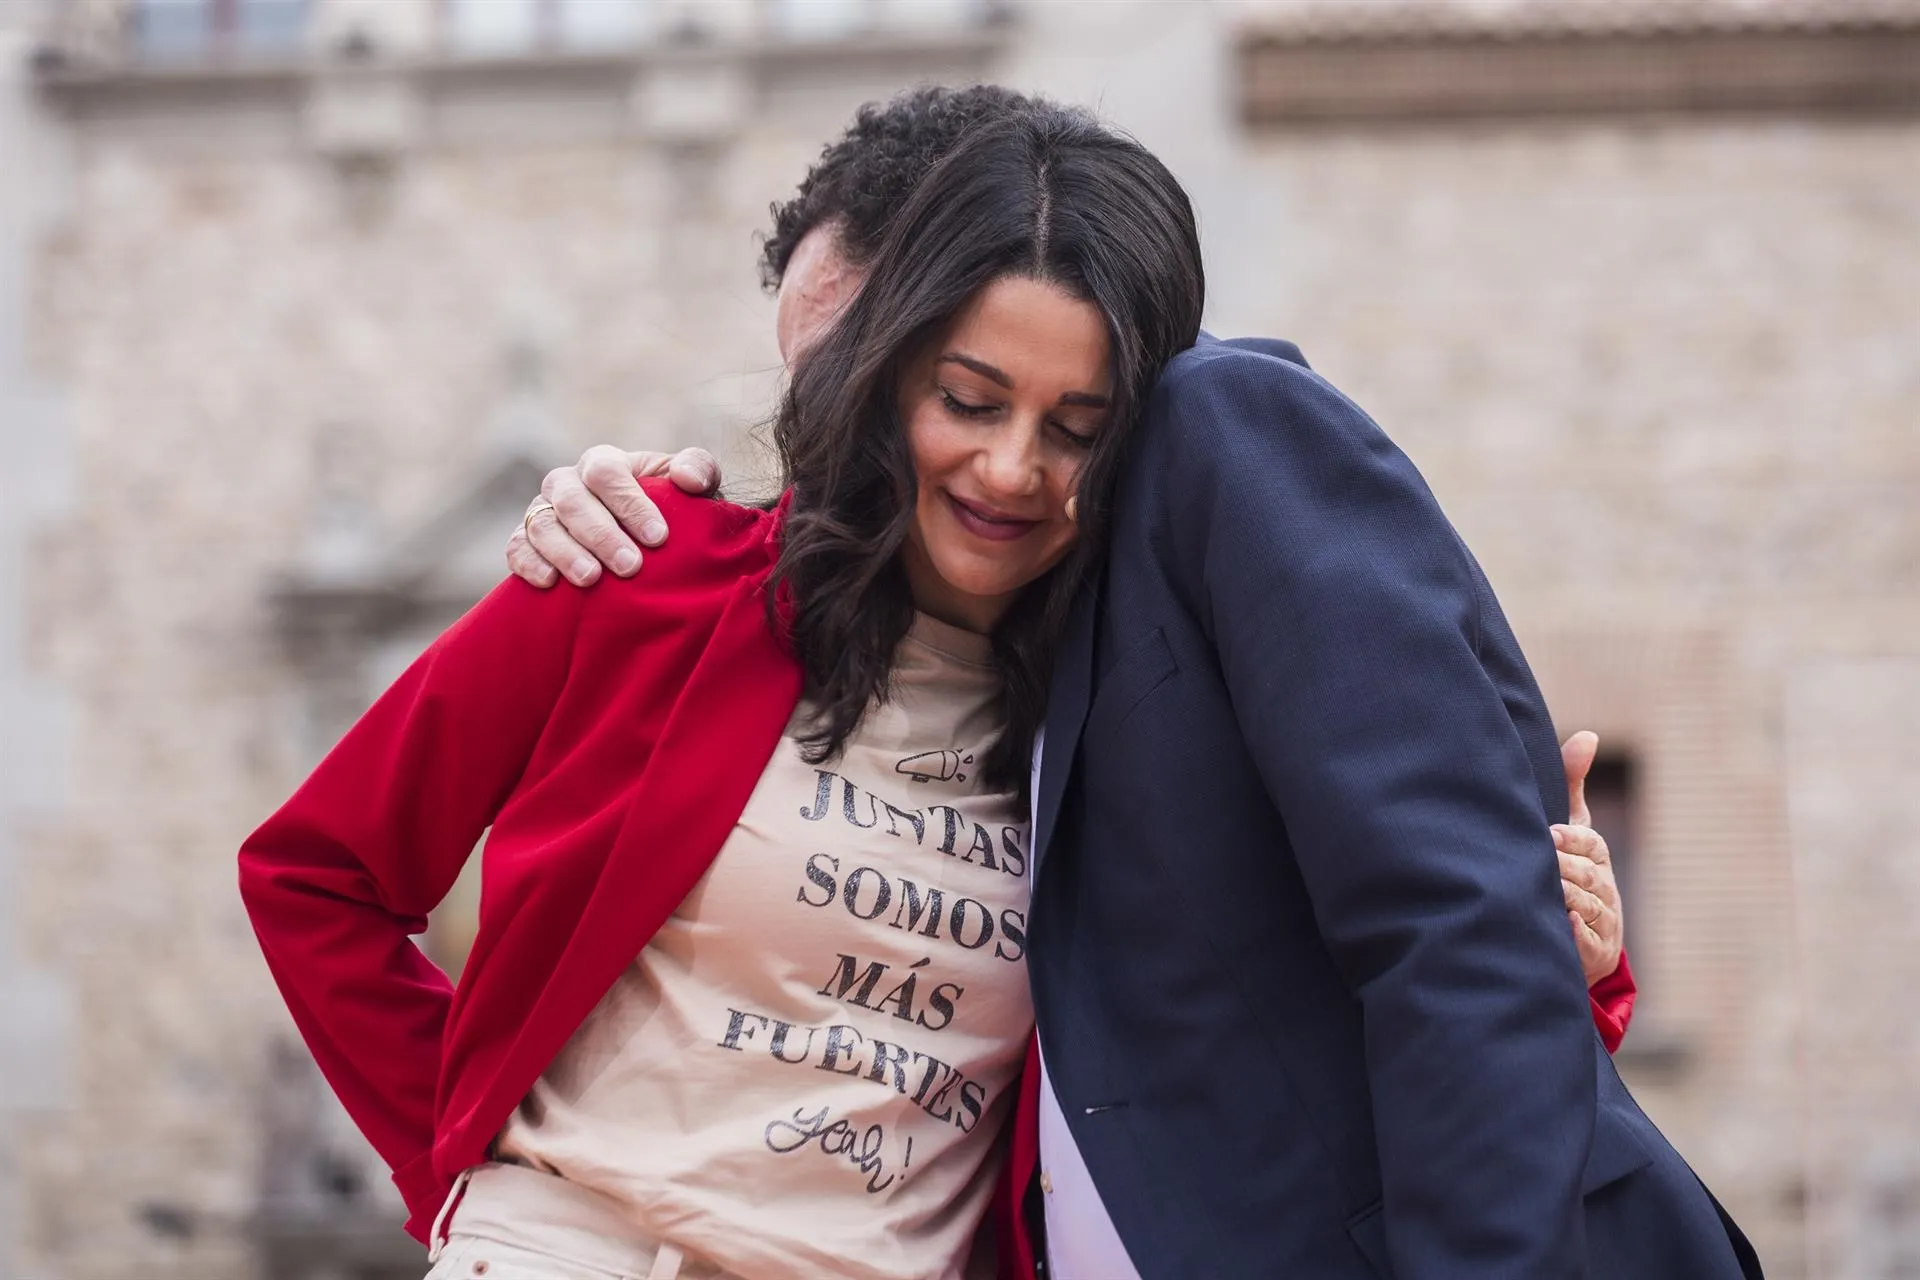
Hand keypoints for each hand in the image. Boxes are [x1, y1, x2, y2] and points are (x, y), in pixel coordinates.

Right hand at [506, 446, 721, 587]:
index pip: (606, 473)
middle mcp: (566, 483)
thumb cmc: (668, 509)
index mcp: (602, 463)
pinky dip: (529, 564)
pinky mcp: (525, 542)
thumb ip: (698, 469)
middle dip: (601, 534)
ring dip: (565, 552)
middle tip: (630, 566)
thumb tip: (688, 480)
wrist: (640, 544)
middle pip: (572, 500)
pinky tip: (550, 583)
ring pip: (542, 525)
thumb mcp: (691, 485)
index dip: (630, 504)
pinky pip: (516, 549)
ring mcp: (541, 512)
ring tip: (591, 579)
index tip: (658, 538)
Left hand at [1557, 730, 1623, 986]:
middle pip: (1585, 874)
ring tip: (1544, 894)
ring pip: (1584, 905)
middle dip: (1561, 870)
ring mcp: (1602, 921)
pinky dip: (1575, 934)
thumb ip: (1573, 782)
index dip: (1569, 840)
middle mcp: (1603, 888)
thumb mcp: (1570, 827)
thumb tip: (1589, 734)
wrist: (1578, 937)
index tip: (1547, 836)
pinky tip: (1563, 926)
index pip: (1588, 843)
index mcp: (1596, 856)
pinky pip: (1586, 942)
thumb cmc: (1567, 868)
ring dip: (1564, 900)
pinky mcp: (1594, 953)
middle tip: (1540, 865)